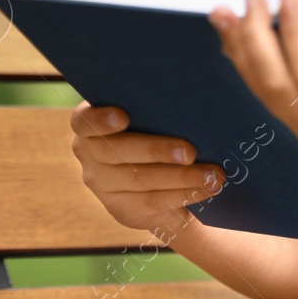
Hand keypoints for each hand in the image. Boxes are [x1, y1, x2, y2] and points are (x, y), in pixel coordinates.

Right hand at [69, 101, 225, 240]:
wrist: (161, 171)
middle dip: (156, 151)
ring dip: (181, 178)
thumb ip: (155, 104)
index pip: (84, 121)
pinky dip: (183, 194)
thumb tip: (190, 89)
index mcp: (90, 123)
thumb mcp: (150, 112)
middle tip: (191, 151)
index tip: (124, 117)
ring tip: (213, 174)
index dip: (100, 120)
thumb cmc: (158, 124)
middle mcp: (89, 154)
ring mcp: (103, 185)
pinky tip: (206, 189)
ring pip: (140, 181)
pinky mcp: (122, 210)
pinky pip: (153, 203)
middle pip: (117, 153)